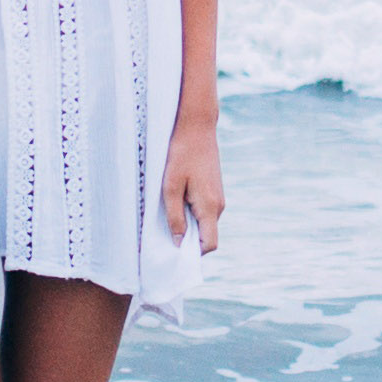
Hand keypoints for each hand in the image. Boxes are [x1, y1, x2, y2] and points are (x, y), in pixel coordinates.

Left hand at [160, 108, 224, 253]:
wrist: (196, 127)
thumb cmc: (180, 155)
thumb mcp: (170, 187)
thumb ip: (174, 217)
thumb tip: (178, 242)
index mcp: (209, 207)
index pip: (209, 245)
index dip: (193, 253)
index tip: (174, 252)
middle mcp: (218, 205)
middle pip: (205, 235)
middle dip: (187, 239)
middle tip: (164, 233)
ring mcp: (218, 197)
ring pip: (203, 222)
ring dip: (188, 223)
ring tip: (167, 211)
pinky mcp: (214, 190)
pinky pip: (203, 210)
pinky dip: (190, 212)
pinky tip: (175, 199)